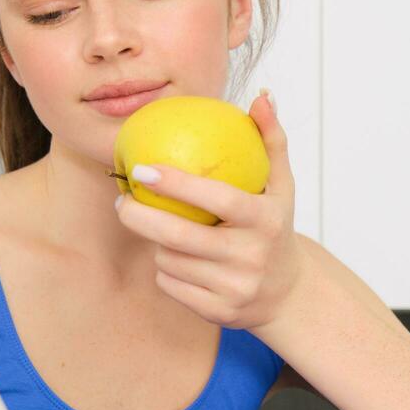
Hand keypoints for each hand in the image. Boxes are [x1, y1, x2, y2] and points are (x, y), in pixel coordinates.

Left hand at [114, 88, 304, 330]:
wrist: (288, 294)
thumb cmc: (275, 226)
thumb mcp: (281, 185)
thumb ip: (271, 139)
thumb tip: (261, 96)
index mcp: (265, 220)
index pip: (216, 198)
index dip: (176, 183)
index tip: (141, 169)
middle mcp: (251, 257)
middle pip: (179, 236)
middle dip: (139, 216)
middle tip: (121, 201)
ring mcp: (235, 288)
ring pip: (169, 261)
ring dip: (157, 244)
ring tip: (160, 230)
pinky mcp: (218, 313)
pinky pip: (170, 286)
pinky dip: (164, 271)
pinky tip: (171, 260)